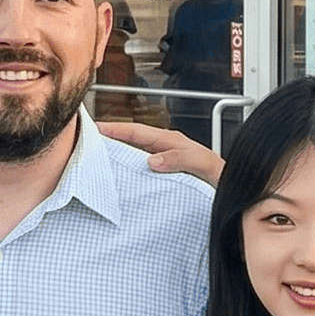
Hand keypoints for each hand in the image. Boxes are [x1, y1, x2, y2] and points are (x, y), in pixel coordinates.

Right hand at [98, 123, 223, 185]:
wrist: (228, 187)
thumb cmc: (218, 174)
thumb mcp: (202, 164)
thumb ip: (179, 159)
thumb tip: (151, 160)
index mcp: (171, 140)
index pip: (137, 132)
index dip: (115, 129)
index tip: (95, 128)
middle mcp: (165, 147)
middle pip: (131, 140)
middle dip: (110, 138)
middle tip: (86, 141)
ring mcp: (163, 159)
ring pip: (134, 153)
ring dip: (116, 154)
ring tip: (96, 159)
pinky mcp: (164, 173)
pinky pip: (140, 167)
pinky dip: (127, 169)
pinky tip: (119, 178)